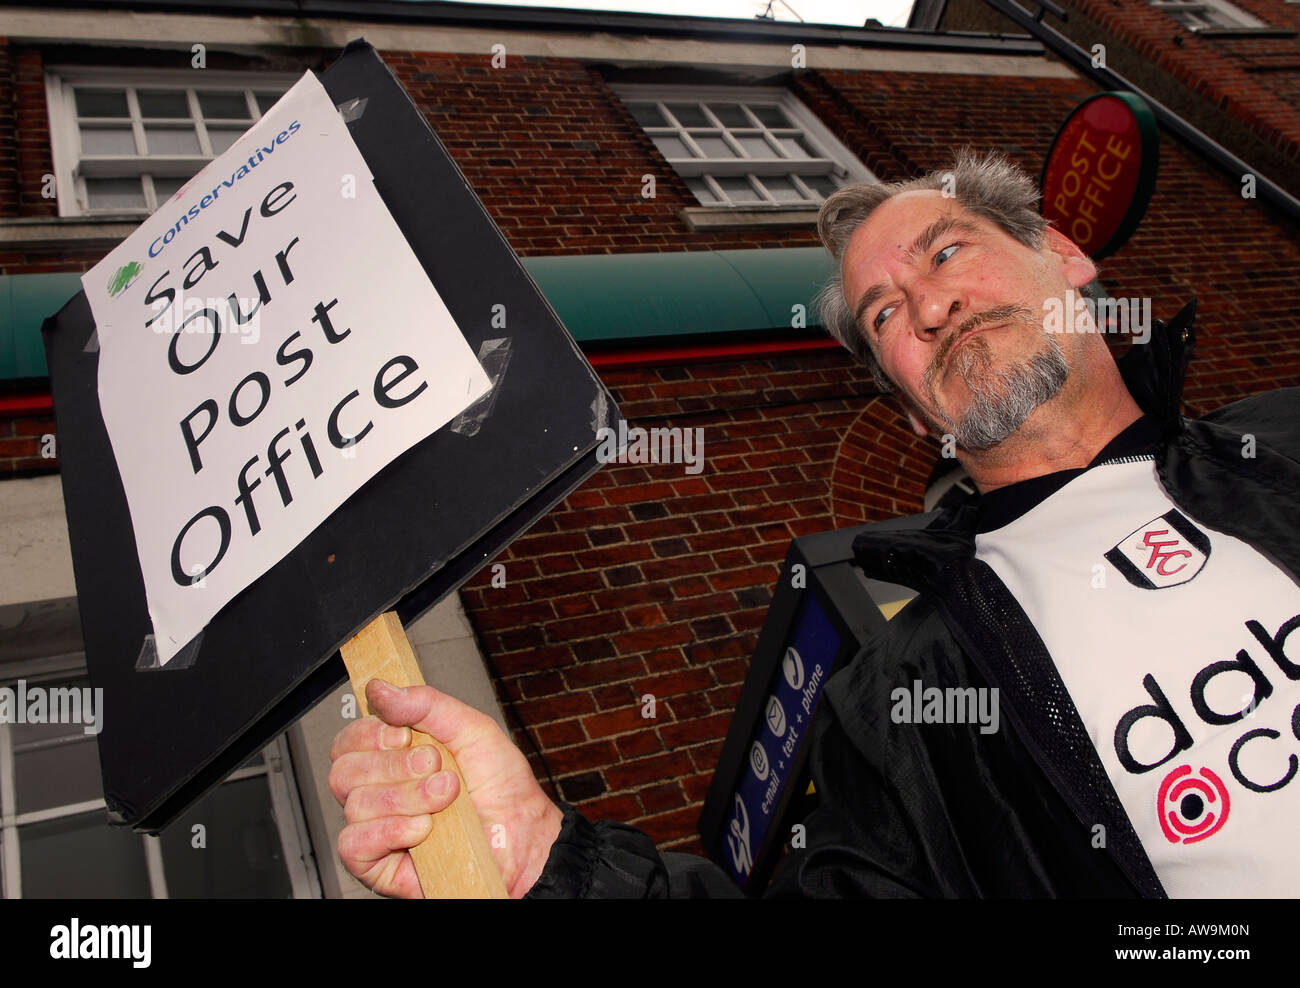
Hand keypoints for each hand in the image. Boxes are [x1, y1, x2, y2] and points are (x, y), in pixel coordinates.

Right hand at [328, 679, 562, 898]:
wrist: (523, 834)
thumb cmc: (500, 787)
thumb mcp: (470, 729)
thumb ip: (425, 704)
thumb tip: (379, 688)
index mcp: (392, 758)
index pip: (349, 740)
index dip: (371, 734)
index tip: (406, 735)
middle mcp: (379, 792)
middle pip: (344, 770)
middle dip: (396, 766)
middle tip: (437, 768)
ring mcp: (375, 830)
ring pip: (355, 804)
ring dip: (408, 798)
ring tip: (445, 799)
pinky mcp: (376, 866)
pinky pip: (354, 844)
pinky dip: (390, 831)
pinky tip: (423, 829)